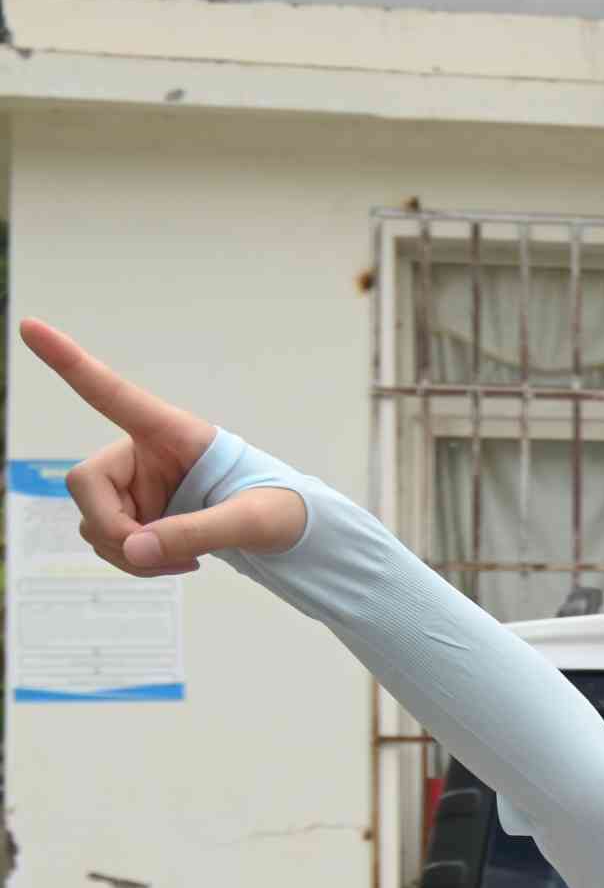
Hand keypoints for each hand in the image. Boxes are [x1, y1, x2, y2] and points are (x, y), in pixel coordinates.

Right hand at [18, 319, 301, 574]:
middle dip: (112, 527)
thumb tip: (133, 548)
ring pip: (94, 521)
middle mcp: (142, 453)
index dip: (70, 363)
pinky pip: (111, 543)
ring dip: (128, 553)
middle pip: (85, 484)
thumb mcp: (252, 521)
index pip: (112, 395)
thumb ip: (197, 532)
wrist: (289, 532)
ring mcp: (136, 486)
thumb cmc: (280, 509)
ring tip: (181, 560)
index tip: (30, 326)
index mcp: (172, 432)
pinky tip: (174, 561)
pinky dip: (135, 561)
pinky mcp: (137, 515)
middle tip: (154, 553)